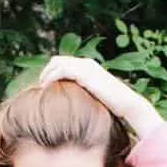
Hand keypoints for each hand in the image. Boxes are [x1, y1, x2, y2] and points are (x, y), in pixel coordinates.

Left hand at [38, 55, 161, 137]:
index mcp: (89, 66)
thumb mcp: (98, 98)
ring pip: (57, 63)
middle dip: (46, 70)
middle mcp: (86, 63)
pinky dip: (51, 77)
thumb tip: (79, 106)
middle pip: (57, 60)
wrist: (127, 103)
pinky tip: (45, 88)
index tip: (45, 85)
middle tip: (39, 85)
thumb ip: (87, 95)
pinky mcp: (84, 73)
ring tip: (40, 87)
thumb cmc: (115, 106)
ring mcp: (85, 66)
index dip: (52, 71)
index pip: (64, 62)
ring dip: (46, 74)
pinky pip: (61, 71)